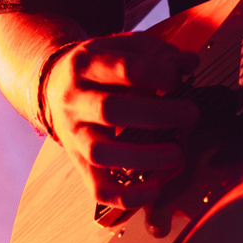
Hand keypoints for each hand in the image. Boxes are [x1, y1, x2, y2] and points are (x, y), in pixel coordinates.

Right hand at [42, 32, 199, 209]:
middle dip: (157, 115)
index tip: (180, 78)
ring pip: (101, 153)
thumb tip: (190, 64)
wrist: (52, 86)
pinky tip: (156, 188)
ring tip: (178, 154)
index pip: (124, 69)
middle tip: (191, 115)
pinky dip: (128, 196)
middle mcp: (75, 100)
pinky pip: (99, 189)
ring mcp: (74, 135)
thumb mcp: (122, 47)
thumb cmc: (100, 67)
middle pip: (111, 110)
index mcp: (86, 64)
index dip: (158, 74)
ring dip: (144, 157)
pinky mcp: (80, 164)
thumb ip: (158, 52)